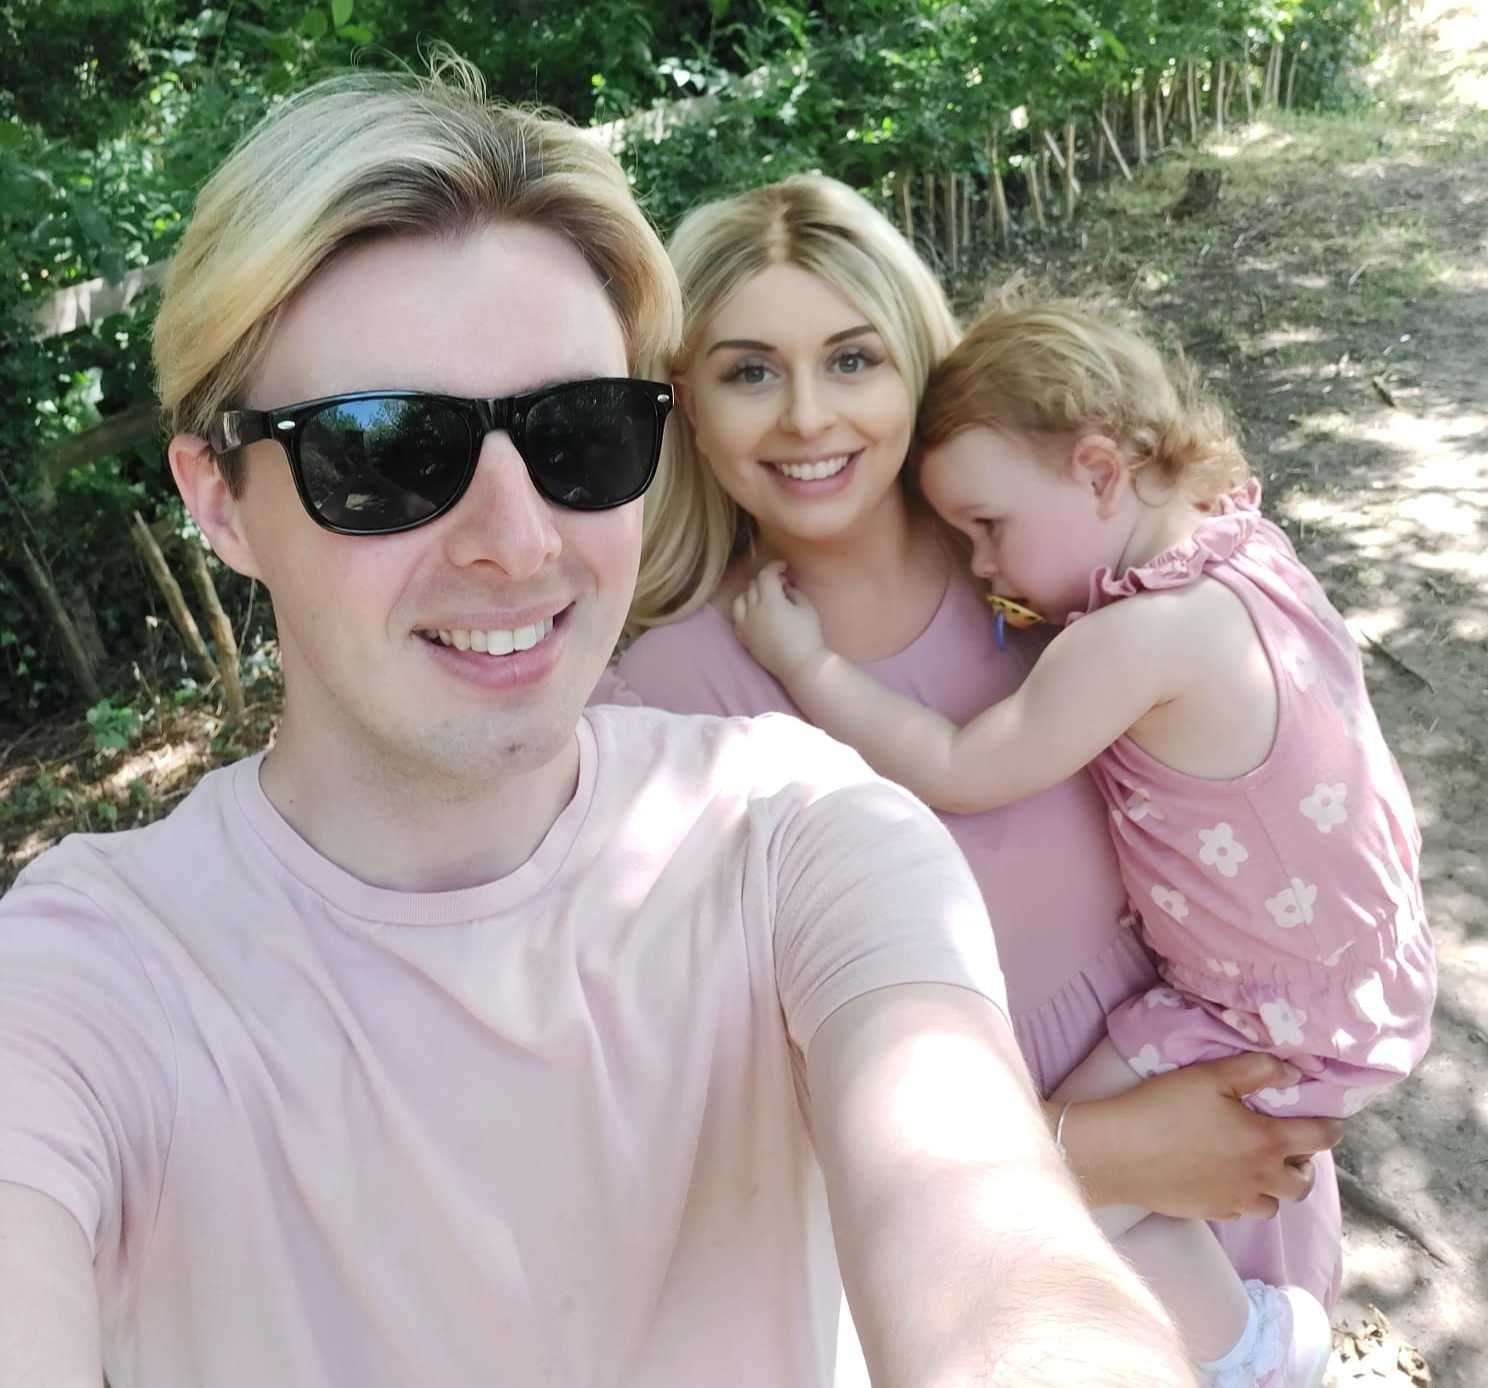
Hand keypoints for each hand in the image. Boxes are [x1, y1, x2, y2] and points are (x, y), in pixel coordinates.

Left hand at [731, 561, 827, 684]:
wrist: (800, 665)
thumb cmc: (808, 635)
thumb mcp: (806, 607)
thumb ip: (793, 591)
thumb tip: (783, 586)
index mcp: (769, 600)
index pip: (766, 575)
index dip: (775, 567)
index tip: (784, 567)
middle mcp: (752, 610)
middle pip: (753, 586)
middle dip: (766, 580)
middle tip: (780, 583)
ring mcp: (745, 625)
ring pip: (740, 600)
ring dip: (751, 593)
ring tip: (763, 597)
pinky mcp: (744, 638)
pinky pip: (737, 618)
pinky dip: (743, 611)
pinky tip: (754, 613)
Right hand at [1066, 1052, 1342, 1220]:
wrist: (1119, 1153)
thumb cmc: (1163, 1108)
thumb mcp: (1209, 1075)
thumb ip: (1256, 1070)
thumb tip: (1294, 1070)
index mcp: (1265, 1141)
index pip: (1319, 1139)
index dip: (1331, 1128)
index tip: (1330, 1121)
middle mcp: (1259, 1177)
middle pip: (1303, 1183)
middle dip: (1305, 1164)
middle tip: (1289, 1146)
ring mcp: (1235, 1200)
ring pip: (1275, 1204)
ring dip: (1276, 1186)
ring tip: (1258, 1166)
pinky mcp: (1211, 1213)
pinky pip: (1243, 1212)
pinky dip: (1246, 1197)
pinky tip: (1227, 1180)